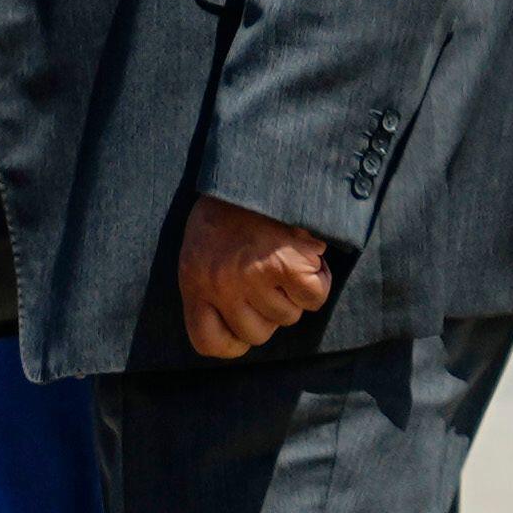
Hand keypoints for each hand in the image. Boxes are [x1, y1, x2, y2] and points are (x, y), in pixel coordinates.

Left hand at [179, 195, 333, 359]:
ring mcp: (254, 276)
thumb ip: (210, 288)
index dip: (233, 341)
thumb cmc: (228, 210)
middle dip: (269, 312)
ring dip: (293, 293)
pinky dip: (319, 281)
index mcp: (194, 282)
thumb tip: (239, 332)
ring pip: (288, 317)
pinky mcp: (288, 264)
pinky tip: (308, 257)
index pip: (209, 342)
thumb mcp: (201, 250)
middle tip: (269, 278)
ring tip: (284, 259)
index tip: (245, 326)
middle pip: (256, 334)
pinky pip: (313, 298)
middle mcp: (221, 285)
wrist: (253, 169)